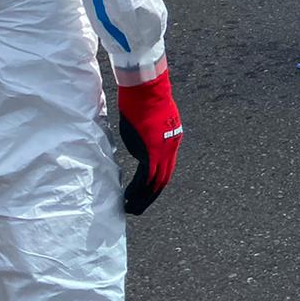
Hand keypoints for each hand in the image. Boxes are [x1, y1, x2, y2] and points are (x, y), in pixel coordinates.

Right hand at [116, 67, 181, 215]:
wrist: (146, 91)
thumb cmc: (145, 101)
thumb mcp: (151, 121)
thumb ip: (150, 135)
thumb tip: (143, 141)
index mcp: (172, 141)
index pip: (167, 169)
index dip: (157, 183)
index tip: (146, 193)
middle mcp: (170, 148)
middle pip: (164, 179)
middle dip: (151, 196)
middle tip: (139, 208)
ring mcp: (162, 151)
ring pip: (156, 183)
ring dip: (143, 197)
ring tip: (131, 208)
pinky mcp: (150, 152)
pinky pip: (145, 177)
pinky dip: (136, 190)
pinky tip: (127, 198)